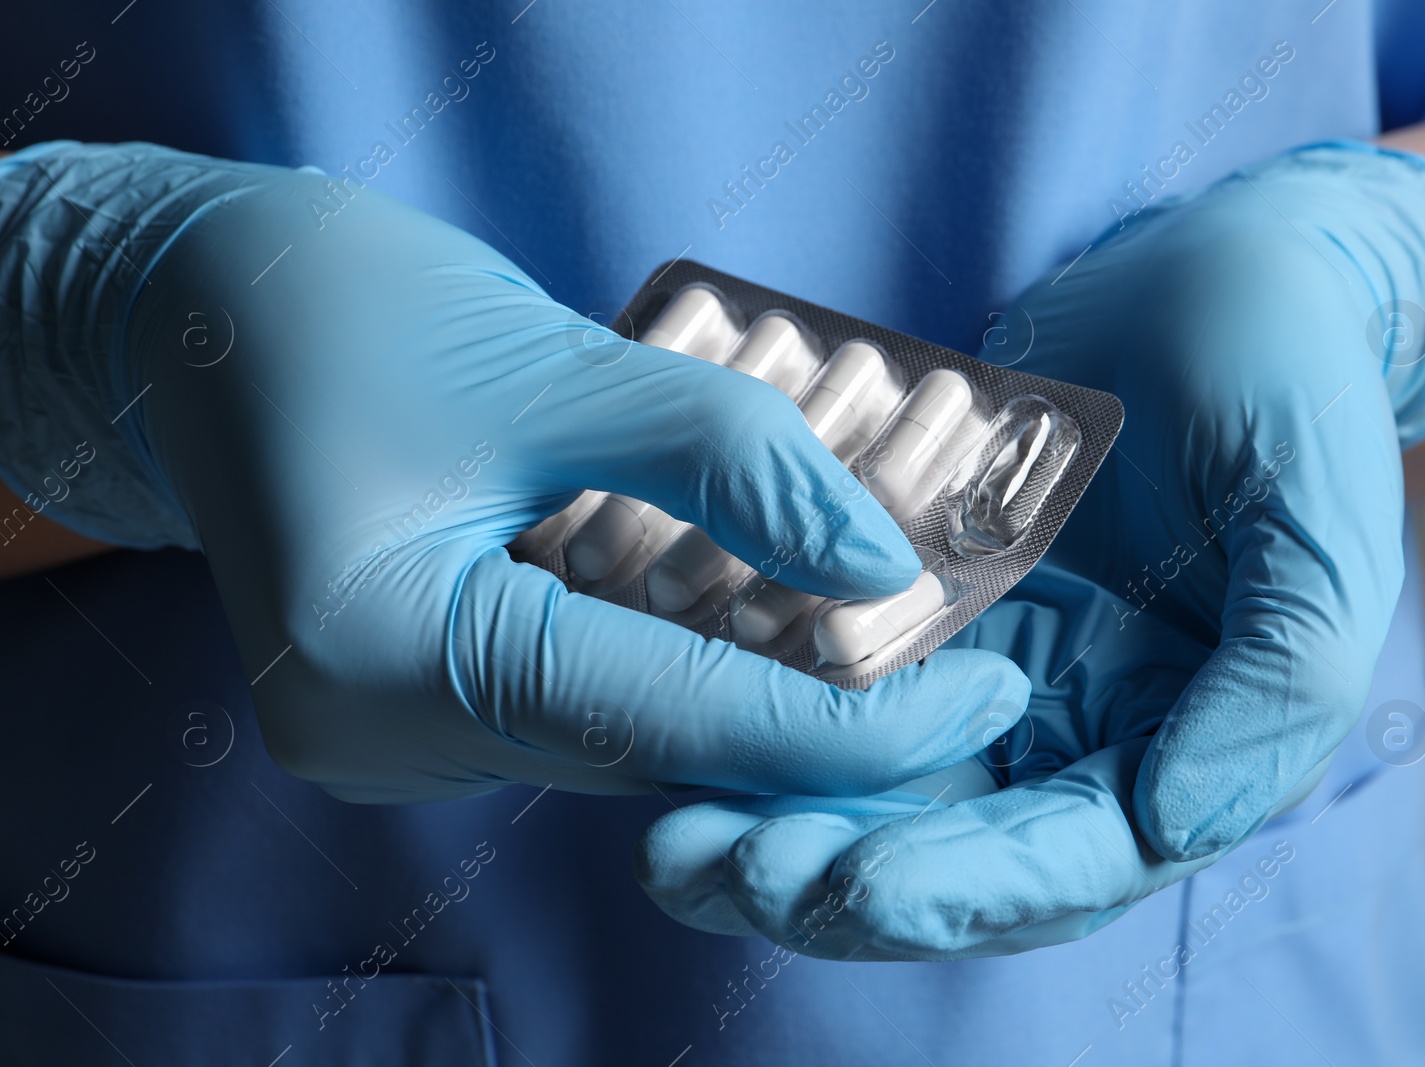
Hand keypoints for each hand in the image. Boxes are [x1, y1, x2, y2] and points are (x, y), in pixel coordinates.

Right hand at [0, 143, 1027, 801]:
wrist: (201, 311)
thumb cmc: (340, 308)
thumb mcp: (551, 360)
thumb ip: (725, 461)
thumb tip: (882, 563)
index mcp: (386, 661)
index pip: (669, 722)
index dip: (847, 725)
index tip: (985, 701)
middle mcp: (384, 738)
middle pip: (655, 744)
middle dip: (818, 707)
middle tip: (958, 656)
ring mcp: (394, 737)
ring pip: (627, 732)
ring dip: (755, 678)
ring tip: (880, 619)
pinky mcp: (418, 707)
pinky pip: (585, 701)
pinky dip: (680, 656)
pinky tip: (759, 605)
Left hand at [634, 141, 1424, 956]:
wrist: (1207, 272)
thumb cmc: (1283, 367)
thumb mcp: (1319, 506)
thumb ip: (1290, 671)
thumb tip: (1175, 822)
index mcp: (1190, 739)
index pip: (1074, 859)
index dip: (968, 887)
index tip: (859, 882)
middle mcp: (1083, 732)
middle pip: (958, 855)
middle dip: (844, 881)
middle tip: (729, 875)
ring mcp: (996, 675)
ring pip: (882, 793)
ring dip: (783, 831)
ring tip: (676, 848)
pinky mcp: (924, 612)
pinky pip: (839, 689)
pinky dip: (768, 727)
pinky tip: (684, 733)